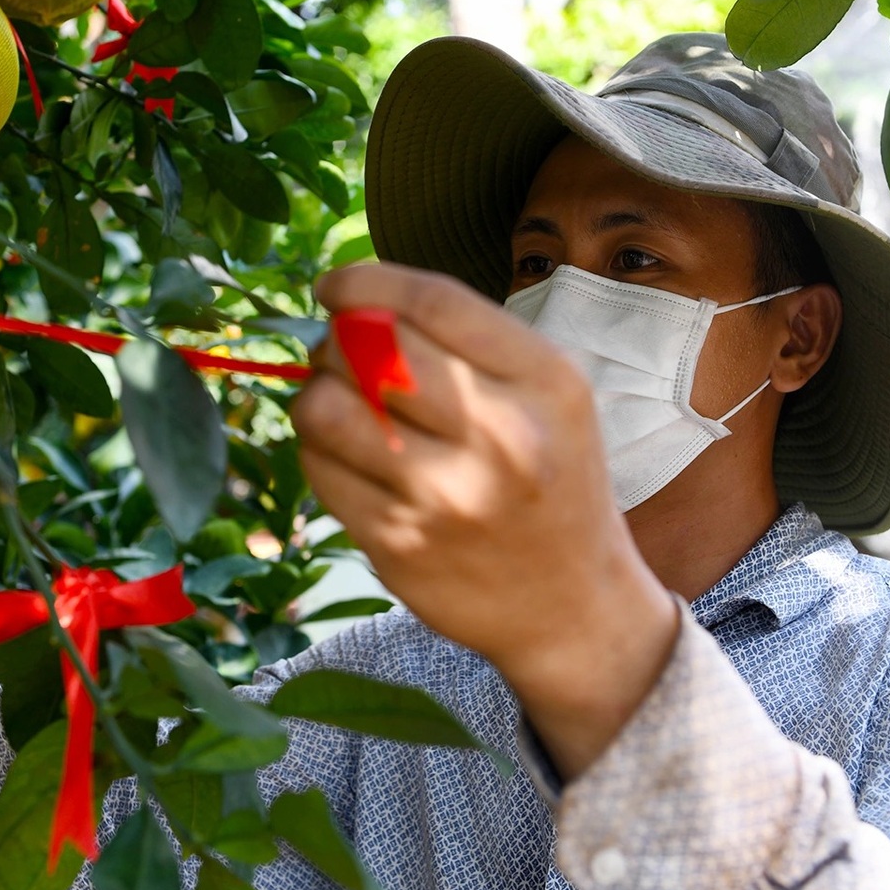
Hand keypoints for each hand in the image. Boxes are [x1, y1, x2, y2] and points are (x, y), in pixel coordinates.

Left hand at [292, 263, 680, 777]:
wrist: (572, 607)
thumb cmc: (551, 479)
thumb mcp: (548, 395)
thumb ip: (467, 343)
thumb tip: (353, 302)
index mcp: (545, 381)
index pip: (432, 301)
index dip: (366, 282)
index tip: (335, 286)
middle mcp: (499, 435)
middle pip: (369, 349)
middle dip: (336, 341)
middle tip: (340, 355)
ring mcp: (445, 496)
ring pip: (325, 409)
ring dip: (316, 395)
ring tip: (340, 406)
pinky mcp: (399, 544)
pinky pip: (319, 469)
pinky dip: (319, 450)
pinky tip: (349, 456)